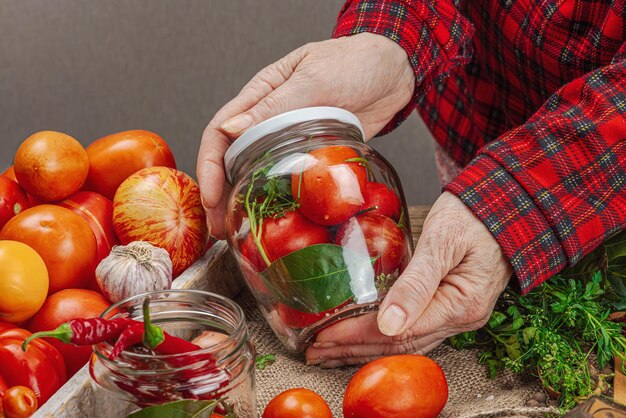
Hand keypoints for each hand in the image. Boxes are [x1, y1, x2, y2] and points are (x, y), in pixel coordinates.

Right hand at [196, 33, 414, 237]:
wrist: (394, 70)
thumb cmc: (353, 62)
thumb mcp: (312, 79)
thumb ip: (274, 105)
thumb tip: (230, 129)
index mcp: (260, 96)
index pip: (220, 133)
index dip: (209, 167)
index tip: (210, 198)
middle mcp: (269, 120)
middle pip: (232, 160)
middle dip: (220, 194)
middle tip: (219, 228)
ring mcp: (291, 140)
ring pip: (257, 173)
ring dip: (245, 202)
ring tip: (239, 231)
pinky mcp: (313, 155)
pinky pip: (290, 179)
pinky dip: (279, 200)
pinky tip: (277, 220)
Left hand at [305, 192, 512, 367]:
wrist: (507, 206)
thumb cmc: (475, 216)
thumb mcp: (443, 241)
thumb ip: (416, 283)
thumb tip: (387, 324)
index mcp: (461, 304)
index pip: (398, 332)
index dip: (356, 336)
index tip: (323, 336)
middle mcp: (462, 319)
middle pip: (400, 347)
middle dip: (353, 350)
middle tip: (315, 351)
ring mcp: (459, 317)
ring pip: (406, 345)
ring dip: (366, 350)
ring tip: (330, 352)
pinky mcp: (452, 308)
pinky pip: (415, 333)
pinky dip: (384, 339)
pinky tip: (363, 339)